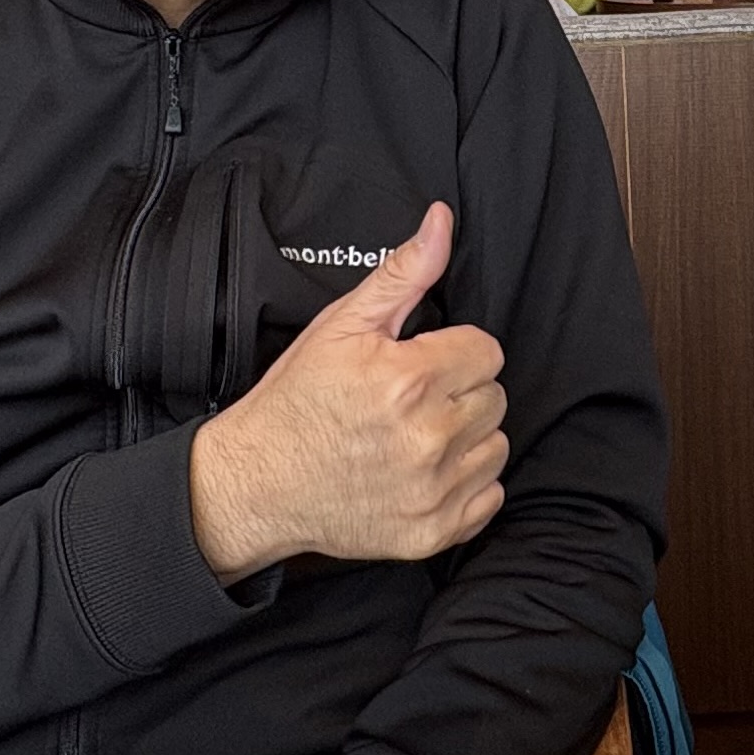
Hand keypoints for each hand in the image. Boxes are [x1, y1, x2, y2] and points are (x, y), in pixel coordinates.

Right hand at [188, 204, 506, 582]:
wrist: (257, 483)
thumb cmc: (296, 402)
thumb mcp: (341, 325)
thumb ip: (403, 273)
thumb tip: (442, 222)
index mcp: (409, 379)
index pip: (486, 351)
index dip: (453, 352)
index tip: (421, 363)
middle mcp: (427, 437)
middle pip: (494, 397)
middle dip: (459, 391)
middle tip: (411, 400)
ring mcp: (431, 490)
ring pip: (495, 445)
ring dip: (466, 438)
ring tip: (416, 434)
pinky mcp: (431, 532)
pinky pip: (489, 497)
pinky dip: (465, 485)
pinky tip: (424, 471)